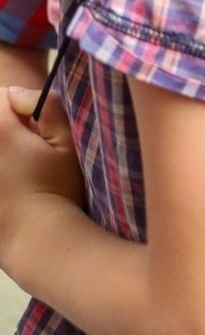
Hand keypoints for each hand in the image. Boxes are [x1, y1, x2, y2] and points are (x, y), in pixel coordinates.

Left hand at [0, 87, 83, 269]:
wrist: (37, 239)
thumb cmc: (58, 190)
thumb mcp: (68, 145)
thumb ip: (49, 108)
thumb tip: (19, 94)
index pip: (2, 96)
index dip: (23, 108)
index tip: (38, 128)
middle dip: (9, 128)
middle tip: (29, 149)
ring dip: (6, 151)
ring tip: (20, 171)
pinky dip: (5, 174)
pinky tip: (12, 188)